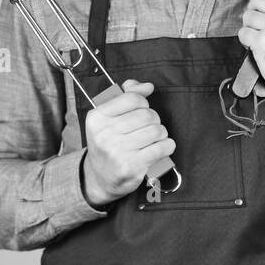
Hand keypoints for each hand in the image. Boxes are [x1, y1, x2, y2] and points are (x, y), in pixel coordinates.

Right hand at [81, 79, 175, 206]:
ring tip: (153, 139)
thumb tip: (148, 86)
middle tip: (148, 128)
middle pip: (147, 114)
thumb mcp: (109, 117)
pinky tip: (160, 148)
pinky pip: (162, 148)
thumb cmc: (108, 143)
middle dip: (153, 119)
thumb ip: (127, 96)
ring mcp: (117, 152)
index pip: (132, 98)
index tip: (141, 110)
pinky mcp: (132, 167)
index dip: (143, 103)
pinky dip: (166, 146)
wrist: (100, 178)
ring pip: (157, 131)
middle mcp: (104, 134)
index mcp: (97, 117)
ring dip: (161, 134)